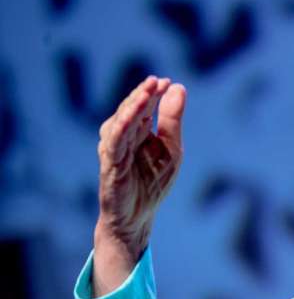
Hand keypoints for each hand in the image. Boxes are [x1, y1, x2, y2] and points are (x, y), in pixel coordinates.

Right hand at [93, 75, 185, 296]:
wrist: (138, 217)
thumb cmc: (154, 184)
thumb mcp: (171, 149)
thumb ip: (172, 120)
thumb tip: (178, 87)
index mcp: (139, 131)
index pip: (144, 105)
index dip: (154, 93)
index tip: (167, 82)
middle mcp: (124, 136)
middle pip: (131, 109)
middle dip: (143, 95)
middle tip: (156, 82)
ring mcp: (115, 148)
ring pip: (120, 121)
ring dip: (132, 106)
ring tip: (145, 93)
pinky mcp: (110, 163)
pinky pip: (113, 141)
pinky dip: (121, 127)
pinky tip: (130, 117)